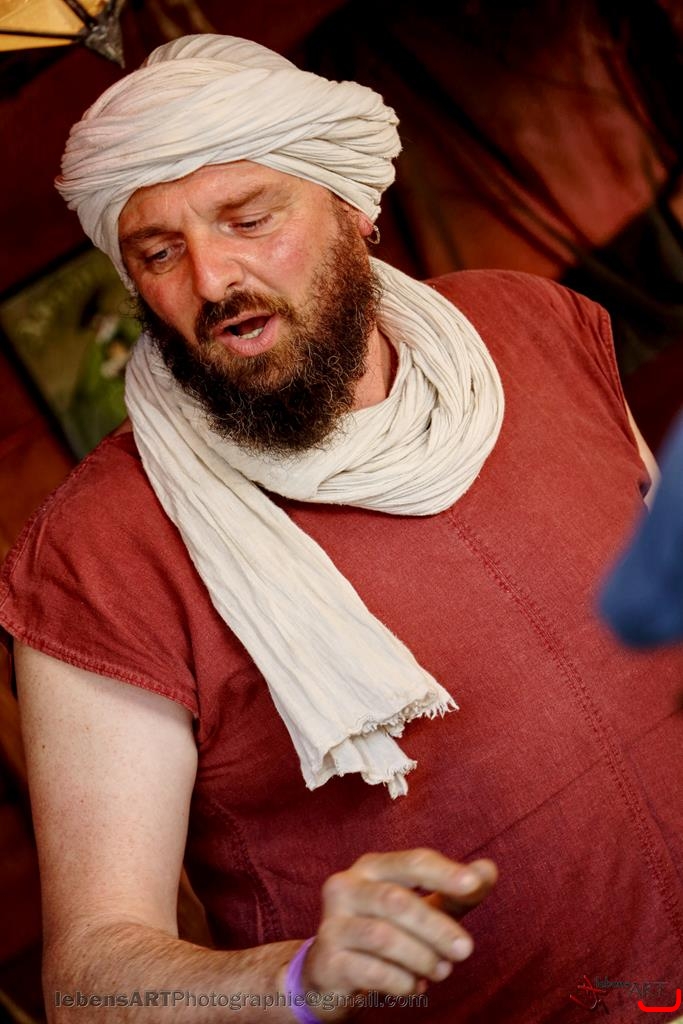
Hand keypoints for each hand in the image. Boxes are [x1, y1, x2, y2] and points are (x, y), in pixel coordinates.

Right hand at [301, 848, 496, 1016]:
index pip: (412, 862)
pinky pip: (370, 970)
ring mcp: (332, 923)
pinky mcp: (327, 961)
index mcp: (371, 867)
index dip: (444, 872)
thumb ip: (452, 893)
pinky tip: (413, 986)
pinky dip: (400, 981)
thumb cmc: (383, 931)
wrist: (329, 974)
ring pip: (383, 936)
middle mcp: (346, 887)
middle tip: (466, 950)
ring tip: (442, 971)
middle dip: (437, 927)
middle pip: (396, 901)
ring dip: (421, 957)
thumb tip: (489, 871)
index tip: (474, 884)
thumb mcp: (420, 909)